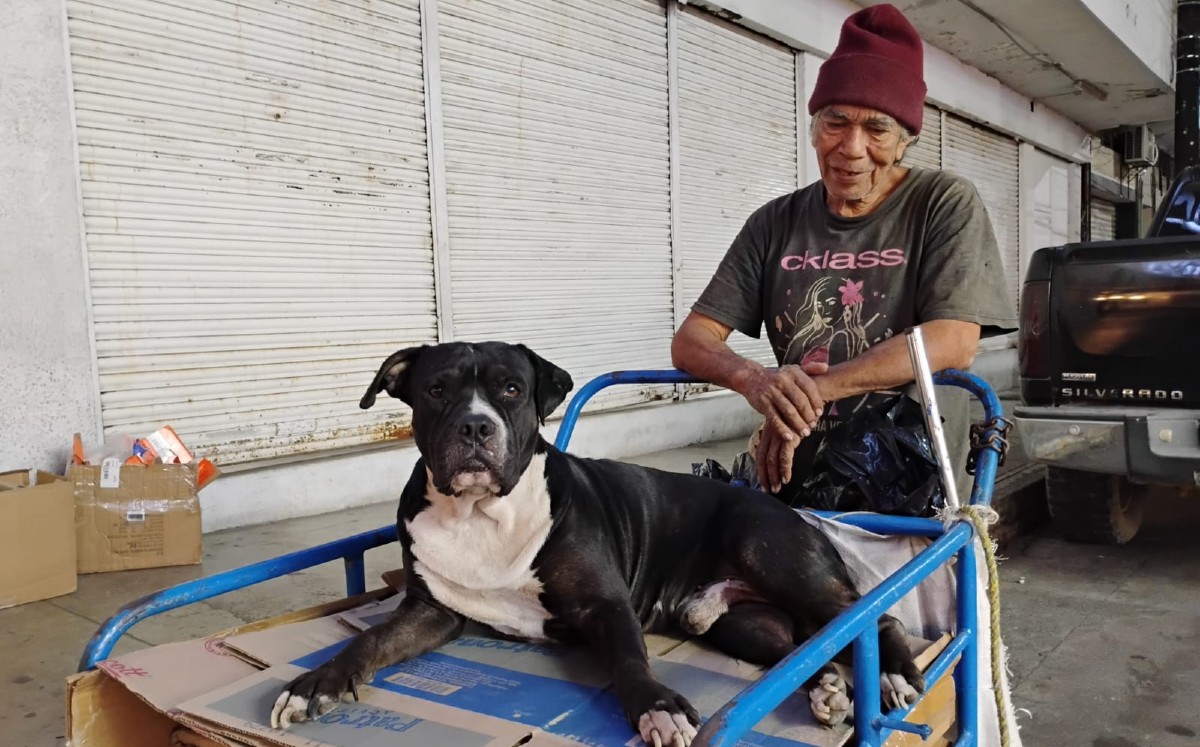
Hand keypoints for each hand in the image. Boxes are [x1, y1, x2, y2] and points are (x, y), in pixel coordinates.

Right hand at [742, 363, 828, 440]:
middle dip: (809, 415)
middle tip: (814, 425)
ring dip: (798, 424)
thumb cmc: (776, 376)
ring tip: (805, 433)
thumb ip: (810, 368)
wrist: (751, 377)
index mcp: (792, 372)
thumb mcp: (792, 369)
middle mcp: (782, 381)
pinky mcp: (763, 403)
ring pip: (789, 411)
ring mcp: (771, 392)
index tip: (820, 412)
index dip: (816, 401)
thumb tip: (826, 367)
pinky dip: (782, 428)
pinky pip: (774, 418)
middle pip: (800, 401)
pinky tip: (789, 436)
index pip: (809, 387)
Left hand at [747, 362, 828, 492]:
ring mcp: (781, 434)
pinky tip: (787, 478)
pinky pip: (784, 455)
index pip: (761, 452)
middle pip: (763, 458)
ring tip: (777, 489)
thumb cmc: (805, 407)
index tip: (762, 482)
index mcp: (771, 429)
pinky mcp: (790, 435)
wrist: (812, 392)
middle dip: (764, 475)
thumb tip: (789, 446)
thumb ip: (789, 433)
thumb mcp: (793, 421)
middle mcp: (773, 432)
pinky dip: (785, 468)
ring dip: (774, 476)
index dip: (761, 468)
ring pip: (772, 459)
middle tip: (767, 490)